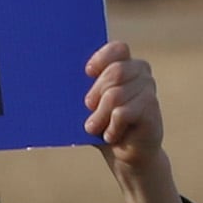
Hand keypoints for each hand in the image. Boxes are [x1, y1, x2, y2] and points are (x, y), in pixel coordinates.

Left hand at [83, 41, 191, 202]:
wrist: (124, 154)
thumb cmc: (101, 125)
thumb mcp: (86, 106)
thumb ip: (79, 90)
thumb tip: (49, 80)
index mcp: (124, 65)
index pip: (118, 48)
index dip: (102, 58)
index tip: (86, 73)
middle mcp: (140, 73)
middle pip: (115, 71)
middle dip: (95, 93)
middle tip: (88, 109)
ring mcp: (149, 89)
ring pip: (116, 94)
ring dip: (100, 116)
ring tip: (96, 127)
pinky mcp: (153, 109)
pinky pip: (123, 112)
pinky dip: (111, 127)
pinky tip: (112, 134)